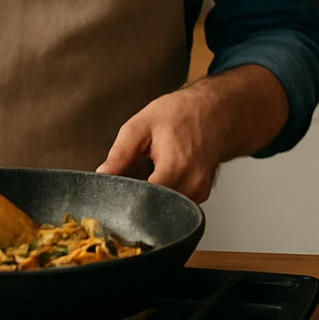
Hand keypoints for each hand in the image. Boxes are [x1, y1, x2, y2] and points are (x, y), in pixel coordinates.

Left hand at [98, 85, 221, 202]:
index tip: (115, 196)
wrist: (216, 110)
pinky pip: (176, 205)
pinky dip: (165, 197)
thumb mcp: (142, 125)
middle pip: (155, 209)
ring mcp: (200, 190)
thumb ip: (120, 153)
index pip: (145, 200)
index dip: (126, 200)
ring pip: (166, 209)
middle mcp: (192, 182)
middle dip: (137, 201)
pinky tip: (162, 180)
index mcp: (175, 164)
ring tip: (148, 178)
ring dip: (152, 200)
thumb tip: (102, 175)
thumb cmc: (181, 113)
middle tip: (128, 186)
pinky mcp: (202, 194)